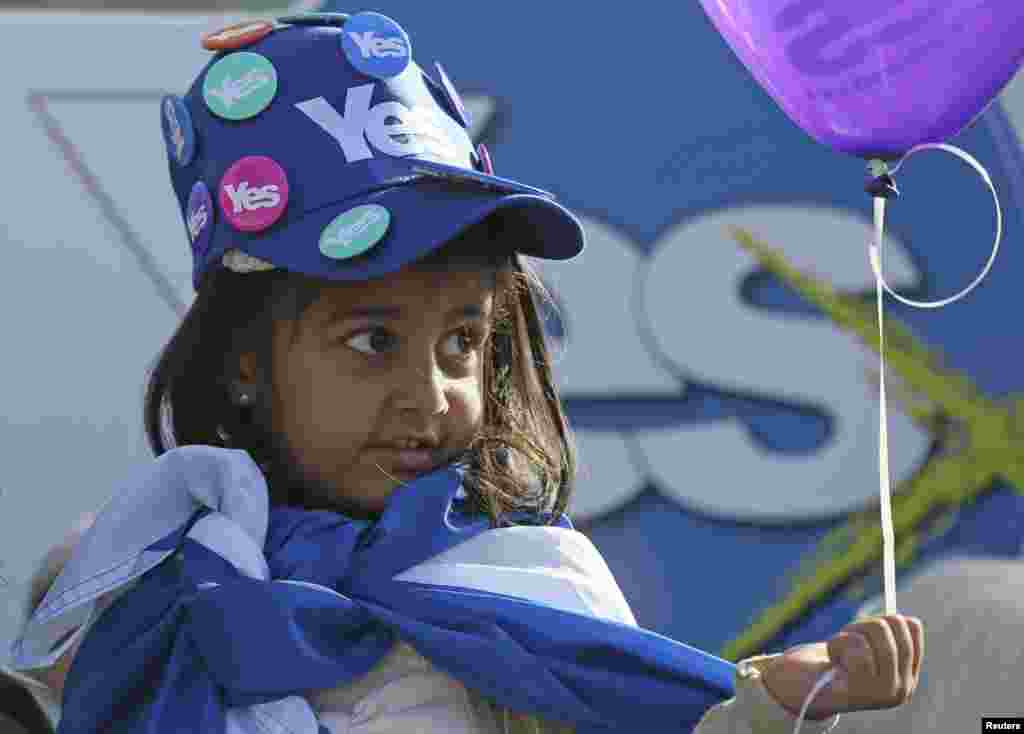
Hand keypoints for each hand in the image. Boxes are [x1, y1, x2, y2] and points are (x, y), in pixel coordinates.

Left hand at [760, 615, 923, 720]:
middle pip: (895, 624)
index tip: (868, 629)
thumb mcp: (865, 648)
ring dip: (851, 631)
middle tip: (849, 635)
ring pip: (878, 630)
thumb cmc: (837, 663)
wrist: (809, 690)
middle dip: (867, 621)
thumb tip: (890, 591)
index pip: (912, 627)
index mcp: (908, 676)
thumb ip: (881, 633)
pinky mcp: (863, 691)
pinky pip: (857, 646)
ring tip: (840, 648)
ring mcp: (885, 692)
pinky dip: (838, 642)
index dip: (887, 617)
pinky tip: (833, 658)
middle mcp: (903, 688)